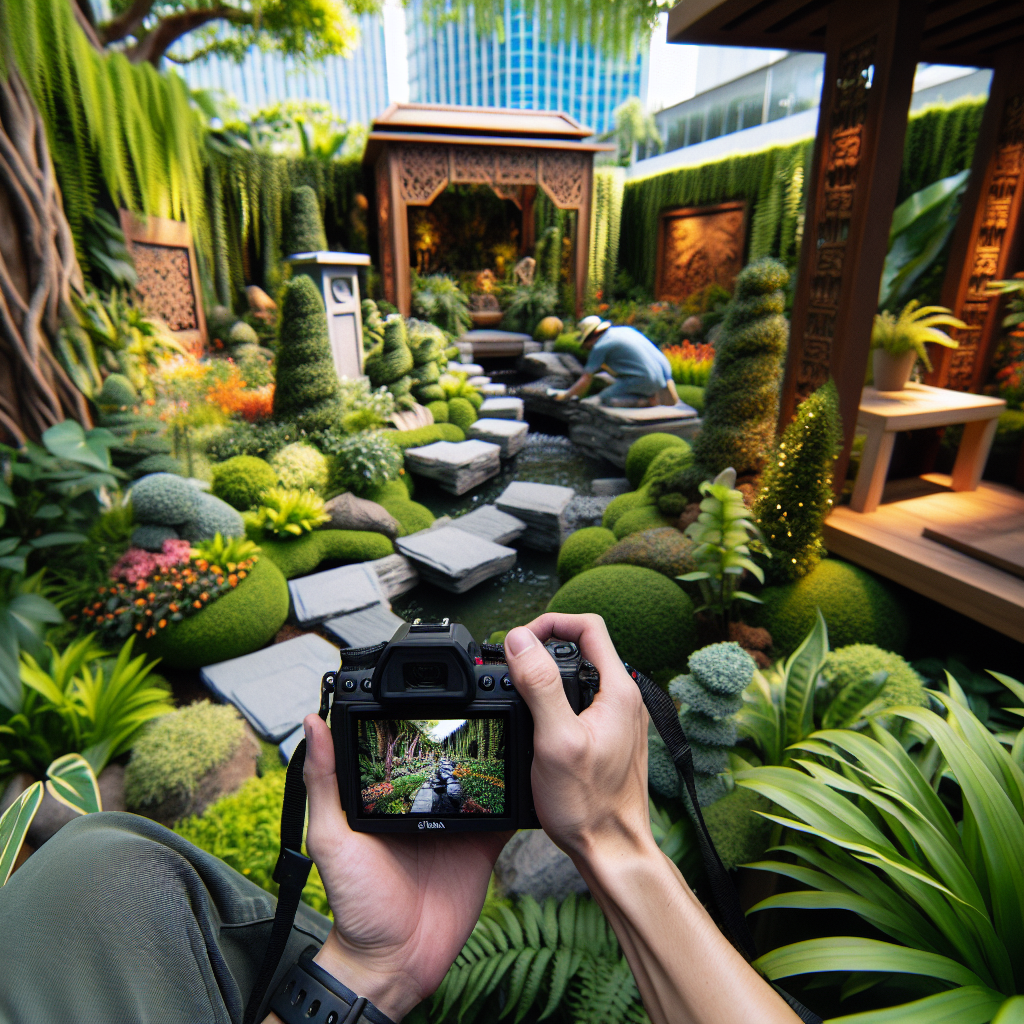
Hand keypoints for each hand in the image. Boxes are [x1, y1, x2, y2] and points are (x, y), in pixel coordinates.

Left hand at [300, 713, 509, 1020]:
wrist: (394, 961)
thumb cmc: (355, 904)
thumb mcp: (331, 837)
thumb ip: (324, 781)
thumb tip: (313, 724)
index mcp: (387, 800)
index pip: (405, 754)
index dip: (414, 727)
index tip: (426, 694)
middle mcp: (422, 808)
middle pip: (447, 762)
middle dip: (461, 738)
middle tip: (482, 702)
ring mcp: (455, 825)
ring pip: (478, 781)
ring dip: (492, 761)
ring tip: (509, 727)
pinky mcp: (482, 846)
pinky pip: (504, 815)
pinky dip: (517, 796)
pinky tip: (528, 773)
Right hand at [502, 614, 654, 865]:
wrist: (611, 848)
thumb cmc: (588, 804)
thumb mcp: (555, 740)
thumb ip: (539, 686)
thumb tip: (520, 640)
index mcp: (618, 690)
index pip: (588, 627)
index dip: (550, 623)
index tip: (521, 640)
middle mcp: (625, 698)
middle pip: (583, 648)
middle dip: (544, 648)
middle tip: (513, 665)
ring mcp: (620, 718)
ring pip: (581, 675)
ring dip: (548, 675)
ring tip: (519, 690)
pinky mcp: (611, 736)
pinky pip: (583, 701)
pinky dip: (557, 699)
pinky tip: (537, 721)